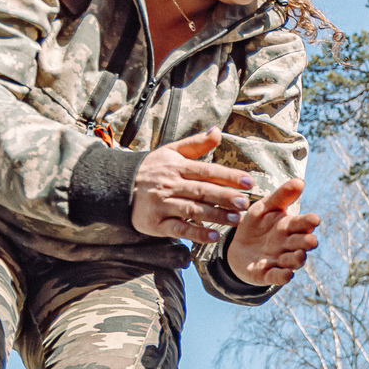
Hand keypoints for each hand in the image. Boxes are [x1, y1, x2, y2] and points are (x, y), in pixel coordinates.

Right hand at [130, 127, 251, 241]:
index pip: (207, 171)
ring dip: (215, 216)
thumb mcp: (170, 152)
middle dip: (225, 197)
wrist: (119, 186)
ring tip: (235, 219)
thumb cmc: (152, 169)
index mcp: (176, 167)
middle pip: (202, 191)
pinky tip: (213, 237)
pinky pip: (179, 229)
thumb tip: (217, 131)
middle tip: (244, 203)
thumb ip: (196, 144)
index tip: (248, 182)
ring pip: (192, 210)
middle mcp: (170, 185)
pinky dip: (196, 234)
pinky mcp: (157, 223)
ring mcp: (163, 204)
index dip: (228, 176)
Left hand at [226, 178, 320, 285]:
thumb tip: (301, 181)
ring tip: (299, 255)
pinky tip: (286, 274)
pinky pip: (277, 277)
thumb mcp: (265, 207)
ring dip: (297, 259)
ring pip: (292, 261)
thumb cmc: (257, 225)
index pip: (302, 224)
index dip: (309, 222)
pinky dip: (282, 276)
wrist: (238, 248)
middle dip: (306, 243)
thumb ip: (282, 195)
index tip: (315, 219)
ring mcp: (279, 260)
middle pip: (300, 243)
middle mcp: (288, 245)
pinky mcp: (267, 274)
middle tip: (311, 241)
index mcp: (289, 227)